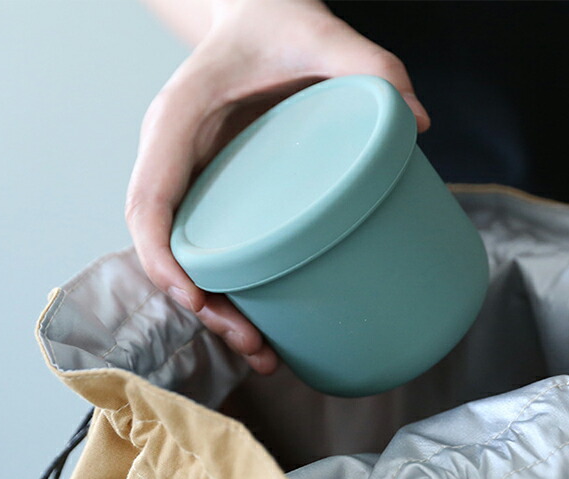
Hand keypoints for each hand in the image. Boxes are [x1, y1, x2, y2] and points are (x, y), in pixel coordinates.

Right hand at [126, 0, 428, 373]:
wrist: (258, 16)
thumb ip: (368, 64)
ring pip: (189, 261)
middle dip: (203, 306)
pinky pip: (213, 250)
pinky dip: (233, 293)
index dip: (166, 260)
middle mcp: (177, 161)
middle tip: (255, 344)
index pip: (150, 202)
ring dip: (218, 313)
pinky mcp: (220, 196)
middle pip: (168, 249)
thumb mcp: (320, 32)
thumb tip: (418, 122)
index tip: (200, 300)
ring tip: (266, 354)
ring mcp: (196, 183)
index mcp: (178, 124)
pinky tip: (268, 324)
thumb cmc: (275, 25)